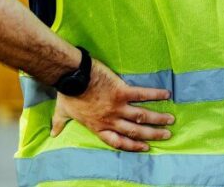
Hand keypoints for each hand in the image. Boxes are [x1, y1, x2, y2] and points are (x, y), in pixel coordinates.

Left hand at [51, 59, 174, 151]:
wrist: (72, 77)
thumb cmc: (68, 94)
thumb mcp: (62, 112)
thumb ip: (60, 123)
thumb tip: (53, 133)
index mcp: (98, 126)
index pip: (118, 141)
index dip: (133, 146)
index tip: (145, 147)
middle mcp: (111, 119)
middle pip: (135, 131)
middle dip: (152, 134)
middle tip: (166, 135)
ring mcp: (118, 106)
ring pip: (141, 116)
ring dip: (157, 119)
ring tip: (170, 120)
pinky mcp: (122, 91)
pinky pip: (142, 95)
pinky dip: (155, 95)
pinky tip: (167, 95)